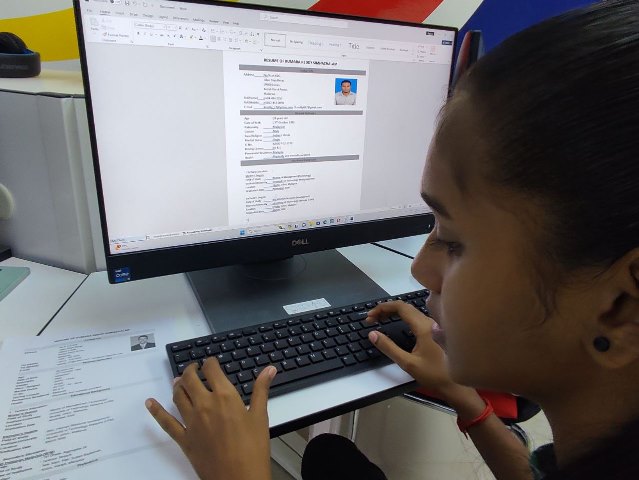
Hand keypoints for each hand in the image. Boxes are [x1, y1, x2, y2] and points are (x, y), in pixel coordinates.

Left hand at [145, 359, 275, 479]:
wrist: (239, 479)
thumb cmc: (253, 450)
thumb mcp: (260, 416)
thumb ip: (261, 389)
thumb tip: (269, 370)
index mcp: (225, 397)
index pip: (211, 370)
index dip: (210, 362)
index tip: (211, 362)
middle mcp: (205, 405)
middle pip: (190, 379)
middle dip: (191, 370)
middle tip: (194, 368)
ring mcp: (192, 422)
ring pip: (178, 396)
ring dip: (177, 385)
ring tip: (179, 380)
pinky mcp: (184, 439)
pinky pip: (166, 422)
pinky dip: (156, 411)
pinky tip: (150, 403)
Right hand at [366, 301, 454, 396]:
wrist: (456, 384)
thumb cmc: (434, 375)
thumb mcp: (408, 363)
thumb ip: (389, 348)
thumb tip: (372, 334)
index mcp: (423, 327)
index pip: (400, 307)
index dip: (383, 308)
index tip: (370, 316)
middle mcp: (430, 322)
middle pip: (405, 306)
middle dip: (386, 309)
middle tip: (371, 319)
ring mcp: (434, 325)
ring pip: (410, 311)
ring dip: (394, 312)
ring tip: (380, 320)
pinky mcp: (435, 330)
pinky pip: (416, 317)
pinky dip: (402, 317)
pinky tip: (396, 324)